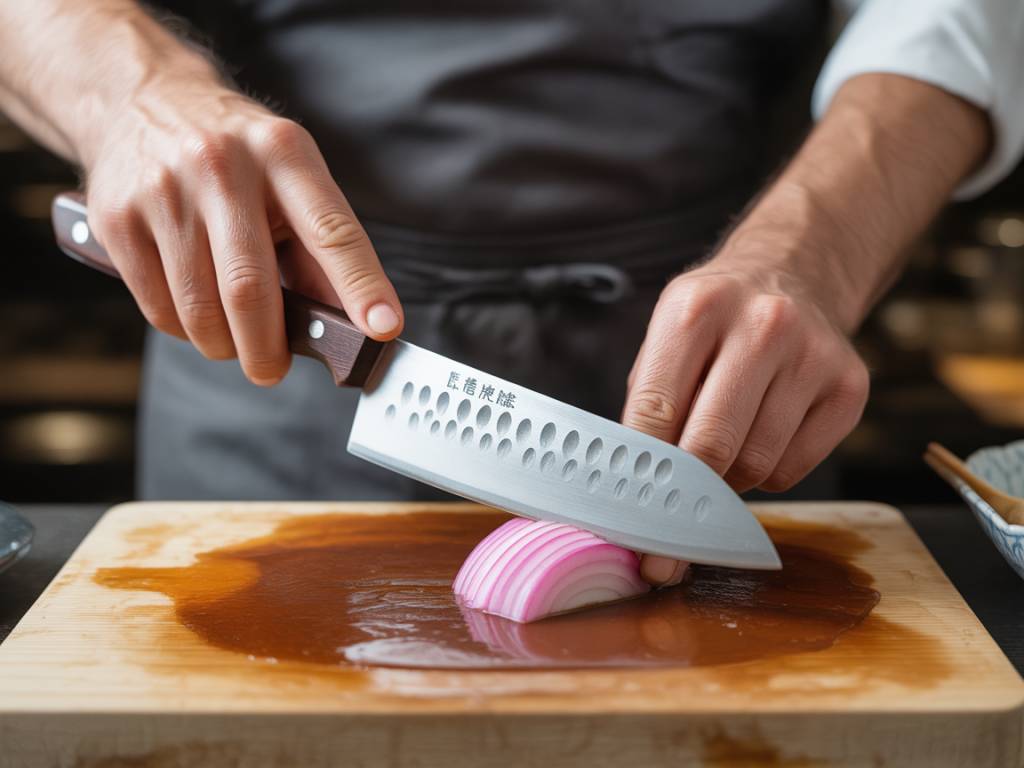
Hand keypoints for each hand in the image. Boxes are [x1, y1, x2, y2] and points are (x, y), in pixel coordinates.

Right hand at [84, 77, 402, 384]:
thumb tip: (355, 322)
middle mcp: (222, 166)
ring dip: (224, 345)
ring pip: (200, 310)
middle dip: (268, 349)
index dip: (361, 286)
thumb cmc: (236, 155)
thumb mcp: (290, 175)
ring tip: (235, 339)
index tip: (383, 328)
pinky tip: (196, 312)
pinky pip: (159, 308)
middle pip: (250, 288)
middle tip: (273, 369)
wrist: (142, 100)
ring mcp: (164, 192)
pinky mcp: (117, 219)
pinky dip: (185, 330)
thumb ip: (320, 246)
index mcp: (283, 153)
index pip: (331, 230)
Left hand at [622, 253, 869, 585]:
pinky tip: (759, 437)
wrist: (791, 272)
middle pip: (711, 445)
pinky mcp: (850, 388)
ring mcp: (813, 356)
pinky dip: (765, 473)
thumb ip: (648, 404)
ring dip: (726, 480)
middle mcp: (762, 326)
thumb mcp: (667, 336)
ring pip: (755, 465)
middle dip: (683, 493)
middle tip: (667, 523)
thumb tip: (631, 488)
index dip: (638, 471)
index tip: (628, 517)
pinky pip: (792, 469)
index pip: (655, 409)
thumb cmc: (714, 320)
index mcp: (698, 309)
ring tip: (718, 451)